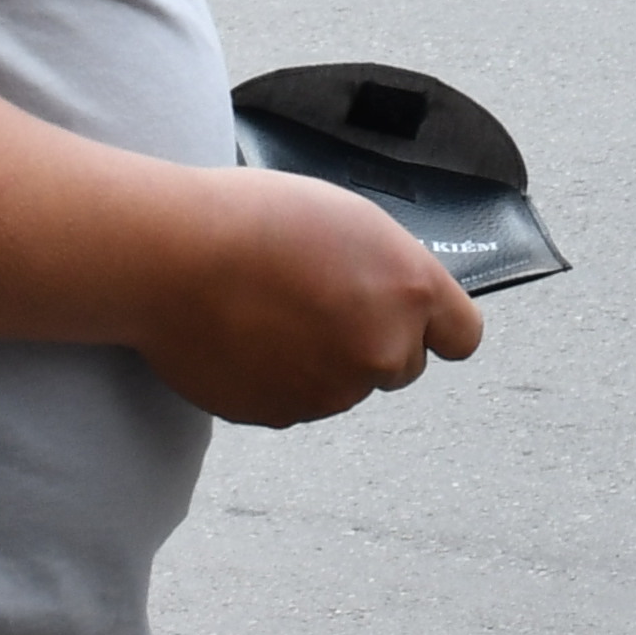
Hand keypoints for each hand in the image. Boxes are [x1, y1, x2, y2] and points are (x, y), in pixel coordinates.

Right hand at [138, 165, 486, 425]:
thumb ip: (385, 269)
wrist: (173, 257)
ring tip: (270, 311)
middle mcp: (382, 347)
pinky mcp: (284, 414)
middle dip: (371, 343)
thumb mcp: (346, 219)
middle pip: (401, 365)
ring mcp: (333, 389)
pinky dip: (278, 379)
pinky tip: (246, 337)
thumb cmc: (253, 219)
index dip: (435, 328)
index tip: (414, 322)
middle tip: (321, 304)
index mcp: (410, 289)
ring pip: (344, 384)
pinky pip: (295, 401)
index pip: (462, 335)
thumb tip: (393, 300)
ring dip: (320, 361)